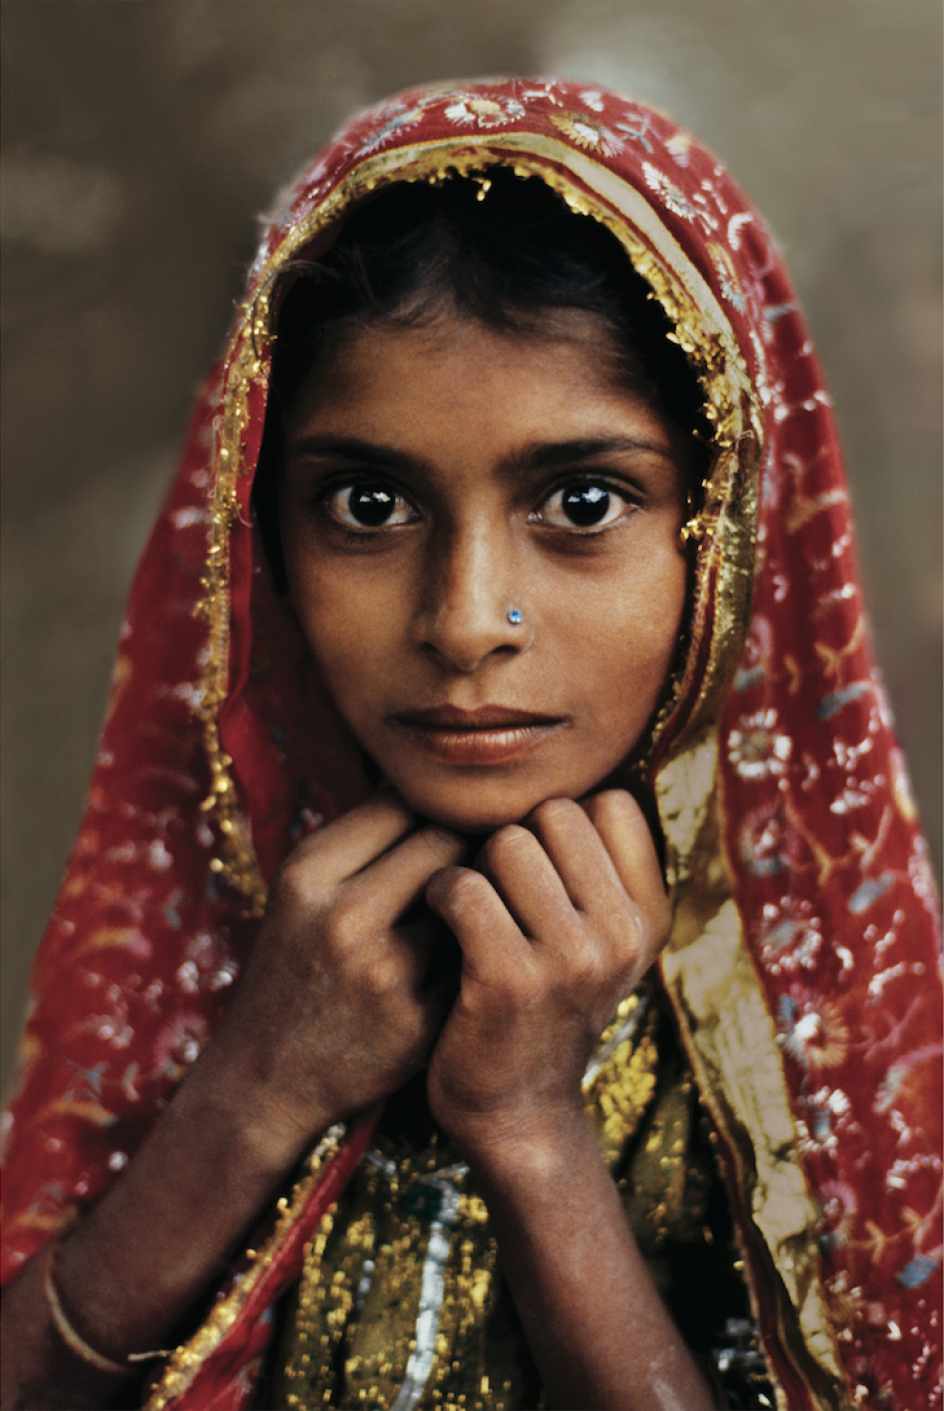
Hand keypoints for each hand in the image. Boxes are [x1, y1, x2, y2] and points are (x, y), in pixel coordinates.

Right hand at [203, 792, 465, 1157]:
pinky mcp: (418, 1021)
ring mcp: (384, 973)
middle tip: (473, 862)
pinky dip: (477, 951)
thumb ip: (368, 835)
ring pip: (470, 898)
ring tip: (474, 907)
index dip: (434, 808)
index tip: (443, 824)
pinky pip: (474, 956)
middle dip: (466, 846)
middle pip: (447, 841)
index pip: (404, 801)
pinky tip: (468, 959)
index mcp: (309, 872)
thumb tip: (447, 780)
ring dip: (479, 897)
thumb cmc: (299, 962)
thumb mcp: (306, 889)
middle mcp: (343, 917)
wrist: (268, 1076)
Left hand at [423, 790, 670, 1162]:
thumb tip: (569, 772)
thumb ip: (596, 866)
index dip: (560, 824)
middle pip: (554, 813)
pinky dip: (439, 897)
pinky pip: (462, 886)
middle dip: (514, 841)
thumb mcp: (596, 939)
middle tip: (499, 894)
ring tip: (471, 912)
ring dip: (473, 868)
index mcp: (650, 916)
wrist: (516, 1113)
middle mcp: (623, 935)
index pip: (607, 803)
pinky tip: (442, 927)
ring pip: (505, 843)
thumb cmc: (541, 1004)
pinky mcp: (509, 979)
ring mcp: (572, 958)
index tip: (540, 871)